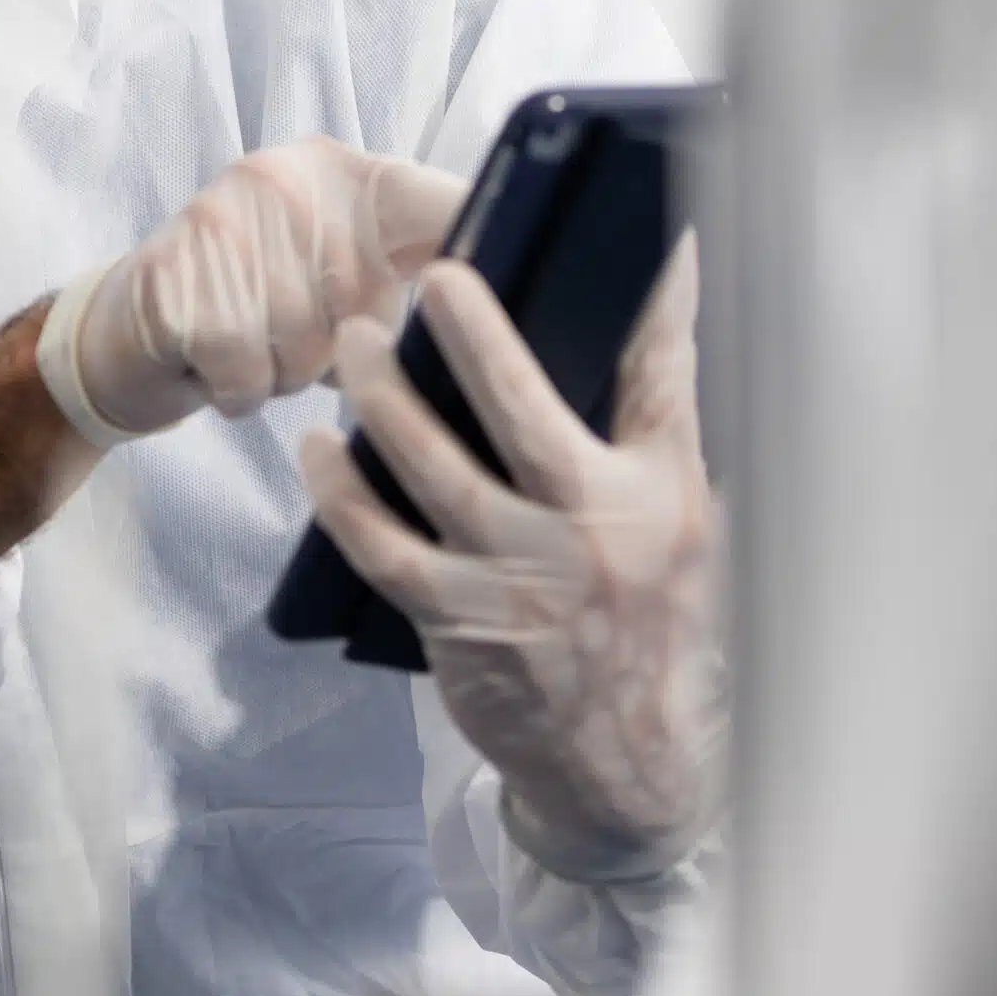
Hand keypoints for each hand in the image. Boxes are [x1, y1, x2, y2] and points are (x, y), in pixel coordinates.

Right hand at [61, 139, 465, 434]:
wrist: (120, 335)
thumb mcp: (331, 275)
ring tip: (251, 350)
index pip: (425, 199)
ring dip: (284, 375)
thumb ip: (399, 272)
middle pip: (365, 307)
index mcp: (334, 172)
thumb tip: (489, 313)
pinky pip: (245, 368)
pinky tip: (216, 369)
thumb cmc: (251, 312)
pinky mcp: (172, 276)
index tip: (499, 288)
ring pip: (304, 346)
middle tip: (296, 338)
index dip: (468, 238)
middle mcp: (281, 179)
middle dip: (338, 350)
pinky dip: (237, 392)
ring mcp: (221, 221)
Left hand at [299, 235, 724, 879]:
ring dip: (385, 401)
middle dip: (475, 337)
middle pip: (523, 412)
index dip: (647, 304)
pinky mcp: (461, 622)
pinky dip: (343, 496)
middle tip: (435, 278)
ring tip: (353, 346)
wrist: (622, 757)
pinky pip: (385, 546)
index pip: (659, 378)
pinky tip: (317, 453)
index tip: (632, 237)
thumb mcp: (679, 519)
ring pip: (435, 470)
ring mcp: (523, 578)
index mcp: (660, 494)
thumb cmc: (645, 614)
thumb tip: (645, 301)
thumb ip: (656, 419)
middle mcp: (596, 532)